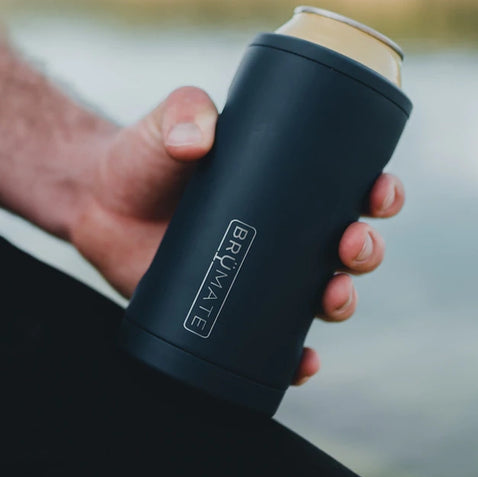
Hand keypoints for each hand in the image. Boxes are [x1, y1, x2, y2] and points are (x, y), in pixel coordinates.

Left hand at [68, 87, 405, 384]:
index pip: (351, 188)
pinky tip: (303, 363)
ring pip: (324, 296)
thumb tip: (199, 138)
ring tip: (333, 297)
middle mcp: (287, 234)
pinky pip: (277, 345)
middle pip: (349, 248)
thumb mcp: (167, 124)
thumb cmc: (144, 156)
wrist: (97, 203)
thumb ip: (183, 113)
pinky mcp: (233, 312)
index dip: (380, 194)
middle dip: (366, 250)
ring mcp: (262, 276)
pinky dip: (297, 359)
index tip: (380, 192)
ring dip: (343, 301)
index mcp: (290, 185)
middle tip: (351, 244)